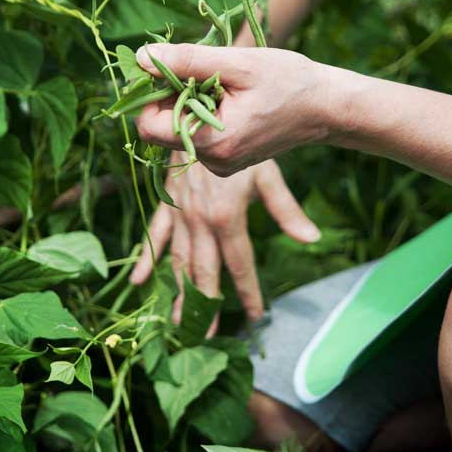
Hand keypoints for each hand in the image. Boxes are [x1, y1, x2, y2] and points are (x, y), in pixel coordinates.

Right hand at [129, 156, 320, 322]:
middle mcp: (200, 223)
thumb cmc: (243, 144)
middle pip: (204, 273)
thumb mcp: (267, 176)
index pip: (240, 266)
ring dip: (178, 293)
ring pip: (178, 262)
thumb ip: (287, 211)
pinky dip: (146, 260)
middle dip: (206, 307)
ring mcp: (180, 215)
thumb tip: (312, 238)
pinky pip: (154, 236)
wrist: (201, 114)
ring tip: (177, 324)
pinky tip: (139, 283)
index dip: (248, 293)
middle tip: (205, 337)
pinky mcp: (166, 204)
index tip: (256, 317)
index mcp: (227, 219)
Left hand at [134, 43, 333, 176]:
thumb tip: (141, 57)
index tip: (174, 70)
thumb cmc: (289, 81)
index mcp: (214, 143)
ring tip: (229, 87)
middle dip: (176, 95)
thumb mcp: (238, 63)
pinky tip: (235, 100)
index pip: (149, 126)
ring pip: (182, 129)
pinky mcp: (228, 160)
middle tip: (209, 73)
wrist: (327, 108)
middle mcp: (214, 162)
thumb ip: (186, 61)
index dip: (152, 95)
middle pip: (164, 127)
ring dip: (193, 102)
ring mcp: (221, 164)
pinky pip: (200, 134)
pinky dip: (207, 112)